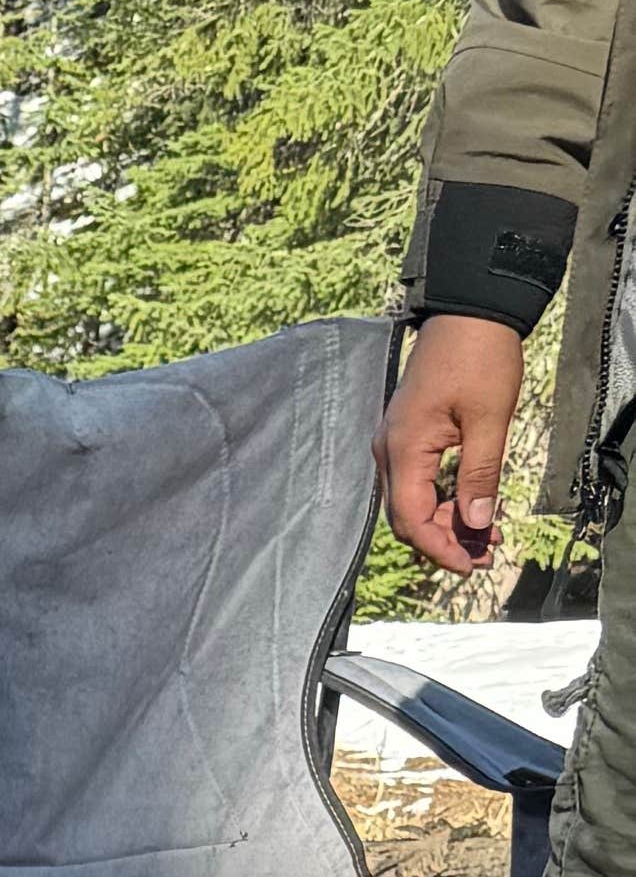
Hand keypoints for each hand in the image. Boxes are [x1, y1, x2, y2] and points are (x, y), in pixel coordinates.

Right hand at [382, 311, 528, 574]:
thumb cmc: (479, 357)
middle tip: (485, 554)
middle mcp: (389, 452)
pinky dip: (443, 499)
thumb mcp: (488, 420)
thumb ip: (480, 475)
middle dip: (444, 541)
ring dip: (446, 521)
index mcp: (403, 450)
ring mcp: (394, 443)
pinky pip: (417, 481)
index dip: (439, 549)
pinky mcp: (406, 435)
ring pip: (412, 501)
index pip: (411, 520)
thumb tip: (477, 524)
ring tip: (487, 532)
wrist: (468, 311)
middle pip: (407, 517)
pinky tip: (471, 502)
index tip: (470, 565)